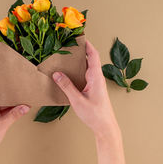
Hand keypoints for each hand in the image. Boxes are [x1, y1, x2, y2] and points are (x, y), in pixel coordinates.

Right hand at [53, 41, 130, 163]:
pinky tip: (68, 72)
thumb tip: (57, 74)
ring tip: (66, 55)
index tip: (79, 36)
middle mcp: (97, 78)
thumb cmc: (95, 115)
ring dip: (78, 60)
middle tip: (68, 43)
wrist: (105, 127)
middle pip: (89, 59)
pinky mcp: (93, 89)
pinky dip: (77, 70)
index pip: (93, 55)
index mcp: (96, 77)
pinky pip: (85, 75)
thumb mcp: (78, 100)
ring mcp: (95, 83)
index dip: (87, 44)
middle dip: (80, 50)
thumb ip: (67, 86)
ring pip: (87, 67)